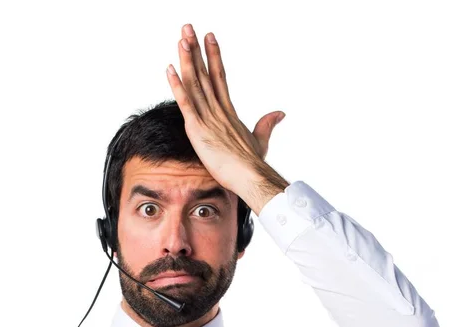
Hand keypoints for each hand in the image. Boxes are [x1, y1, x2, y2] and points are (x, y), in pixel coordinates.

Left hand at [166, 24, 284, 193]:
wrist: (250, 176)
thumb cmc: (253, 163)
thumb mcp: (260, 139)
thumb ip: (266, 124)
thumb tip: (279, 113)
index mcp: (229, 111)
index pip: (220, 77)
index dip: (214, 56)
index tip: (209, 37)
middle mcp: (218, 110)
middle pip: (206, 73)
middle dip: (197, 49)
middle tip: (188, 27)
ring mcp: (208, 118)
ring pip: (195, 83)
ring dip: (187, 60)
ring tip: (182, 38)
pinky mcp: (198, 129)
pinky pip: (186, 104)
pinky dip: (177, 86)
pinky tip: (170, 69)